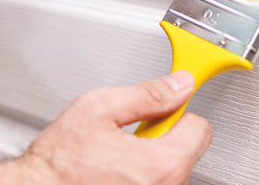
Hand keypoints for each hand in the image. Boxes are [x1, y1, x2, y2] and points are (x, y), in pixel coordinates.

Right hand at [9, 71, 211, 183]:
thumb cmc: (58, 162)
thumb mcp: (99, 108)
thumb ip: (147, 95)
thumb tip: (178, 85)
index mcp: (161, 164)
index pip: (200, 129)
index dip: (178, 113)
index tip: (165, 110)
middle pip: (187, 152)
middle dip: (163, 138)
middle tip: (131, 135)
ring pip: (171, 170)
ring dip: (152, 160)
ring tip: (117, 156)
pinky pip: (157, 184)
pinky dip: (143, 177)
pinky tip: (116, 173)